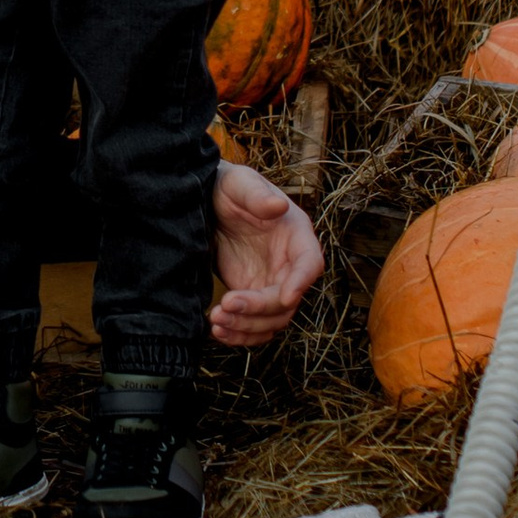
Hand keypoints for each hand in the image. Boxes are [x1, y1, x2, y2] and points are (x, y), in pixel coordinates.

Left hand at [208, 156, 320, 346]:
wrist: (207, 202)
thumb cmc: (230, 187)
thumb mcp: (240, 183)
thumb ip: (258, 195)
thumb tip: (278, 206)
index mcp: (296, 235)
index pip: (310, 263)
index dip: (301, 282)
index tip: (285, 297)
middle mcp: (289, 265)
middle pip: (287, 301)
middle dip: (258, 310)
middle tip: (225, 305)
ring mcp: (270, 283)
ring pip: (271, 321)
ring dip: (246, 327)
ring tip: (216, 321)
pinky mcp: (250, 295)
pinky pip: (253, 324)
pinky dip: (239, 334)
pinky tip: (218, 331)